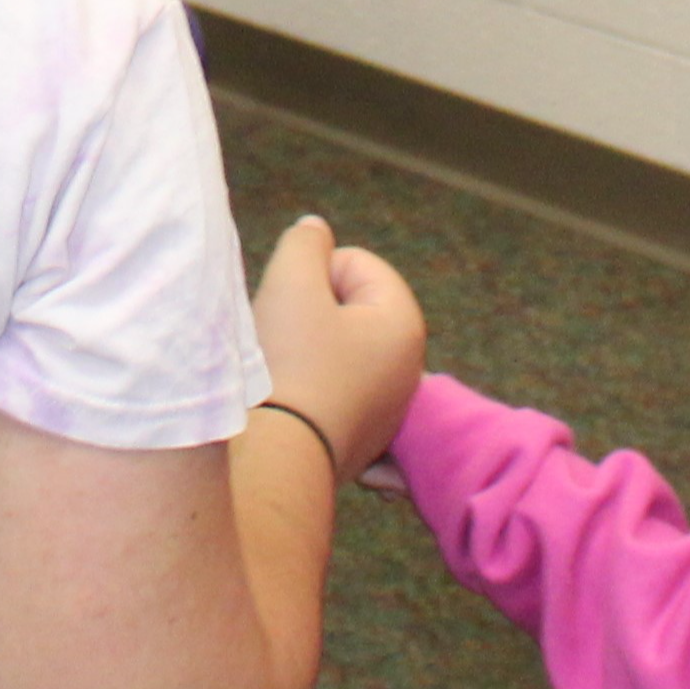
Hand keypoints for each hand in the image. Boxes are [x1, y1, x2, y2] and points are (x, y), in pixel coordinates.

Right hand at [252, 214, 427, 477]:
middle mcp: (409, 365)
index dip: (311, 276)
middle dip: (311, 313)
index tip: (293, 311)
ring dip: (309, 349)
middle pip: (349, 307)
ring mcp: (389, 406)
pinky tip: (293, 402)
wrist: (280, 457)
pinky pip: (336, 387)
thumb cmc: (288, 364)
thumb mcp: (291, 284)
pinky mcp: (364, 436)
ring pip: (339, 349)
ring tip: (286, 373)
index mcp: (404, 323)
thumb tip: (315, 231)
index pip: (354, 264)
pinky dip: (313, 386)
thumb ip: (304, 244)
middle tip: (286, 340)